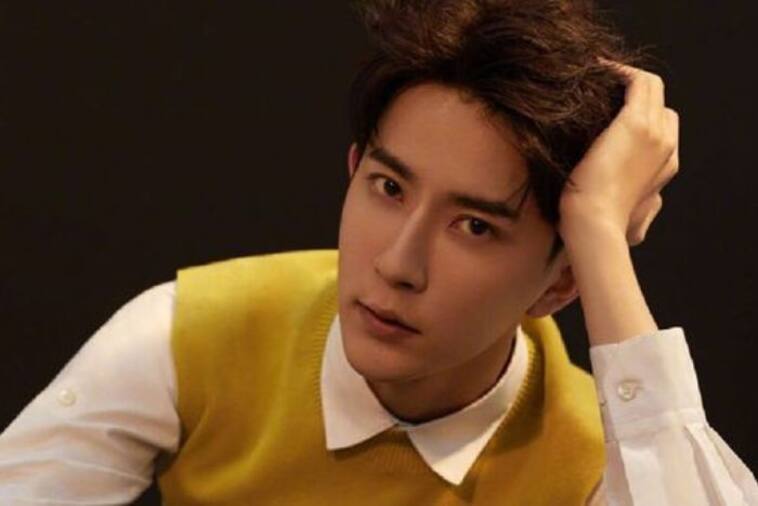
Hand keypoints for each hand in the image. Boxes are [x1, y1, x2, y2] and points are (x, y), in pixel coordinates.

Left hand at [558, 63, 679, 245]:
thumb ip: (635, 210)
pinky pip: (638, 81)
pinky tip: (595, 70)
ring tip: (597, 73)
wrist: (594, 226)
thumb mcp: (627, 219)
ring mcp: (655, 133)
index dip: (640, 112)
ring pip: (651, 87)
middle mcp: (668, 146)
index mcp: (666, 166)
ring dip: (625, 76)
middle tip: (601, 87)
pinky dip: (619, 71)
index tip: (608, 106)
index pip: (664, 125)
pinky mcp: (636, 124)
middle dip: (634, 92)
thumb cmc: (599, 224)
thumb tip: (636, 228)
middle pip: (659, 103)